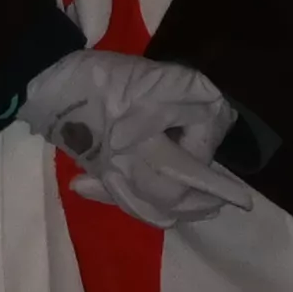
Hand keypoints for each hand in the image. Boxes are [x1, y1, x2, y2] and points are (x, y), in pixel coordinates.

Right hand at [9, 44, 256, 228]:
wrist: (50, 78)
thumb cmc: (112, 78)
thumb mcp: (169, 82)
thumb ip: (199, 112)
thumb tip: (204, 145)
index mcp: (149, 150)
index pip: (191, 175)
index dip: (218, 188)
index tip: (242, 200)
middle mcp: (129, 170)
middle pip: (168, 199)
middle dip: (198, 204)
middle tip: (222, 203)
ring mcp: (108, 172)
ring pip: (144, 207)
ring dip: (173, 213)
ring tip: (194, 212)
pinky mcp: (94, 167)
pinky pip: (117, 199)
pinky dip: (136, 208)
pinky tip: (147, 209)